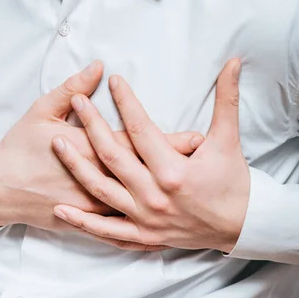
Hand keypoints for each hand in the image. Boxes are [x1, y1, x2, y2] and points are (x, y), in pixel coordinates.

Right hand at [0, 61, 205, 232]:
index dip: (169, 141)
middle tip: (208, 162)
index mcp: (89, 150)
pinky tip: (164, 227)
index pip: (138, 143)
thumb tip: (98, 67)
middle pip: (144, 172)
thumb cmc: (19, 147)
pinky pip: (118, 228)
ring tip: (194, 190)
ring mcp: (90, 205)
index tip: (198, 138)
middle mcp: (95, 181)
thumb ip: (71, 87)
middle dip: (178, 167)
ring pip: (137, 202)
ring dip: (165, 197)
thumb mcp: (41, 111)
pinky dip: (142, 226)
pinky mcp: (84, 221)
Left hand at [51, 59, 249, 252]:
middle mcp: (154, 195)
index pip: (141, 128)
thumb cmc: (233, 182)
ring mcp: (144, 217)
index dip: (126, 101)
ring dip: (76, 166)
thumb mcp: (229, 139)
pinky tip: (61, 209)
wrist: (242, 226)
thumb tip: (233, 62)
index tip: (114, 80)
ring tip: (56, 143)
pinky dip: (82, 221)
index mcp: (173, 170)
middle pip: (113, 155)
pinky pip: (106, 230)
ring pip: (101, 189)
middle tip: (78, 102)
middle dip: (92, 125)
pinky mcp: (142, 235)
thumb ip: (227, 99)